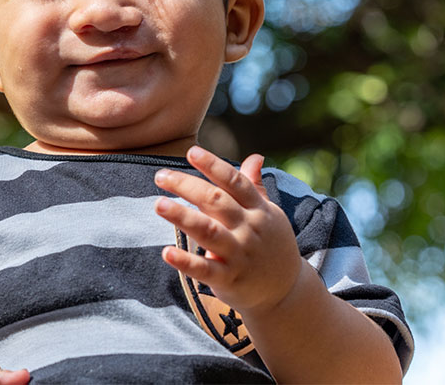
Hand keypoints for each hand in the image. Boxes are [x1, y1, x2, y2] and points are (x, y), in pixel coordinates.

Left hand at [153, 146, 301, 315]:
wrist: (285, 292)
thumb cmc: (271, 246)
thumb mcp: (270, 215)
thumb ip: (255, 186)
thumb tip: (255, 157)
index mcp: (258, 210)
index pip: (234, 182)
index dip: (213, 165)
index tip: (191, 152)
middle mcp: (249, 229)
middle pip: (216, 202)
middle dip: (188, 186)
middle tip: (160, 175)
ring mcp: (239, 255)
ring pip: (208, 232)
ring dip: (183, 217)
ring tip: (158, 205)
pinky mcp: (228, 280)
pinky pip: (204, 270)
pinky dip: (185, 262)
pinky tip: (166, 252)